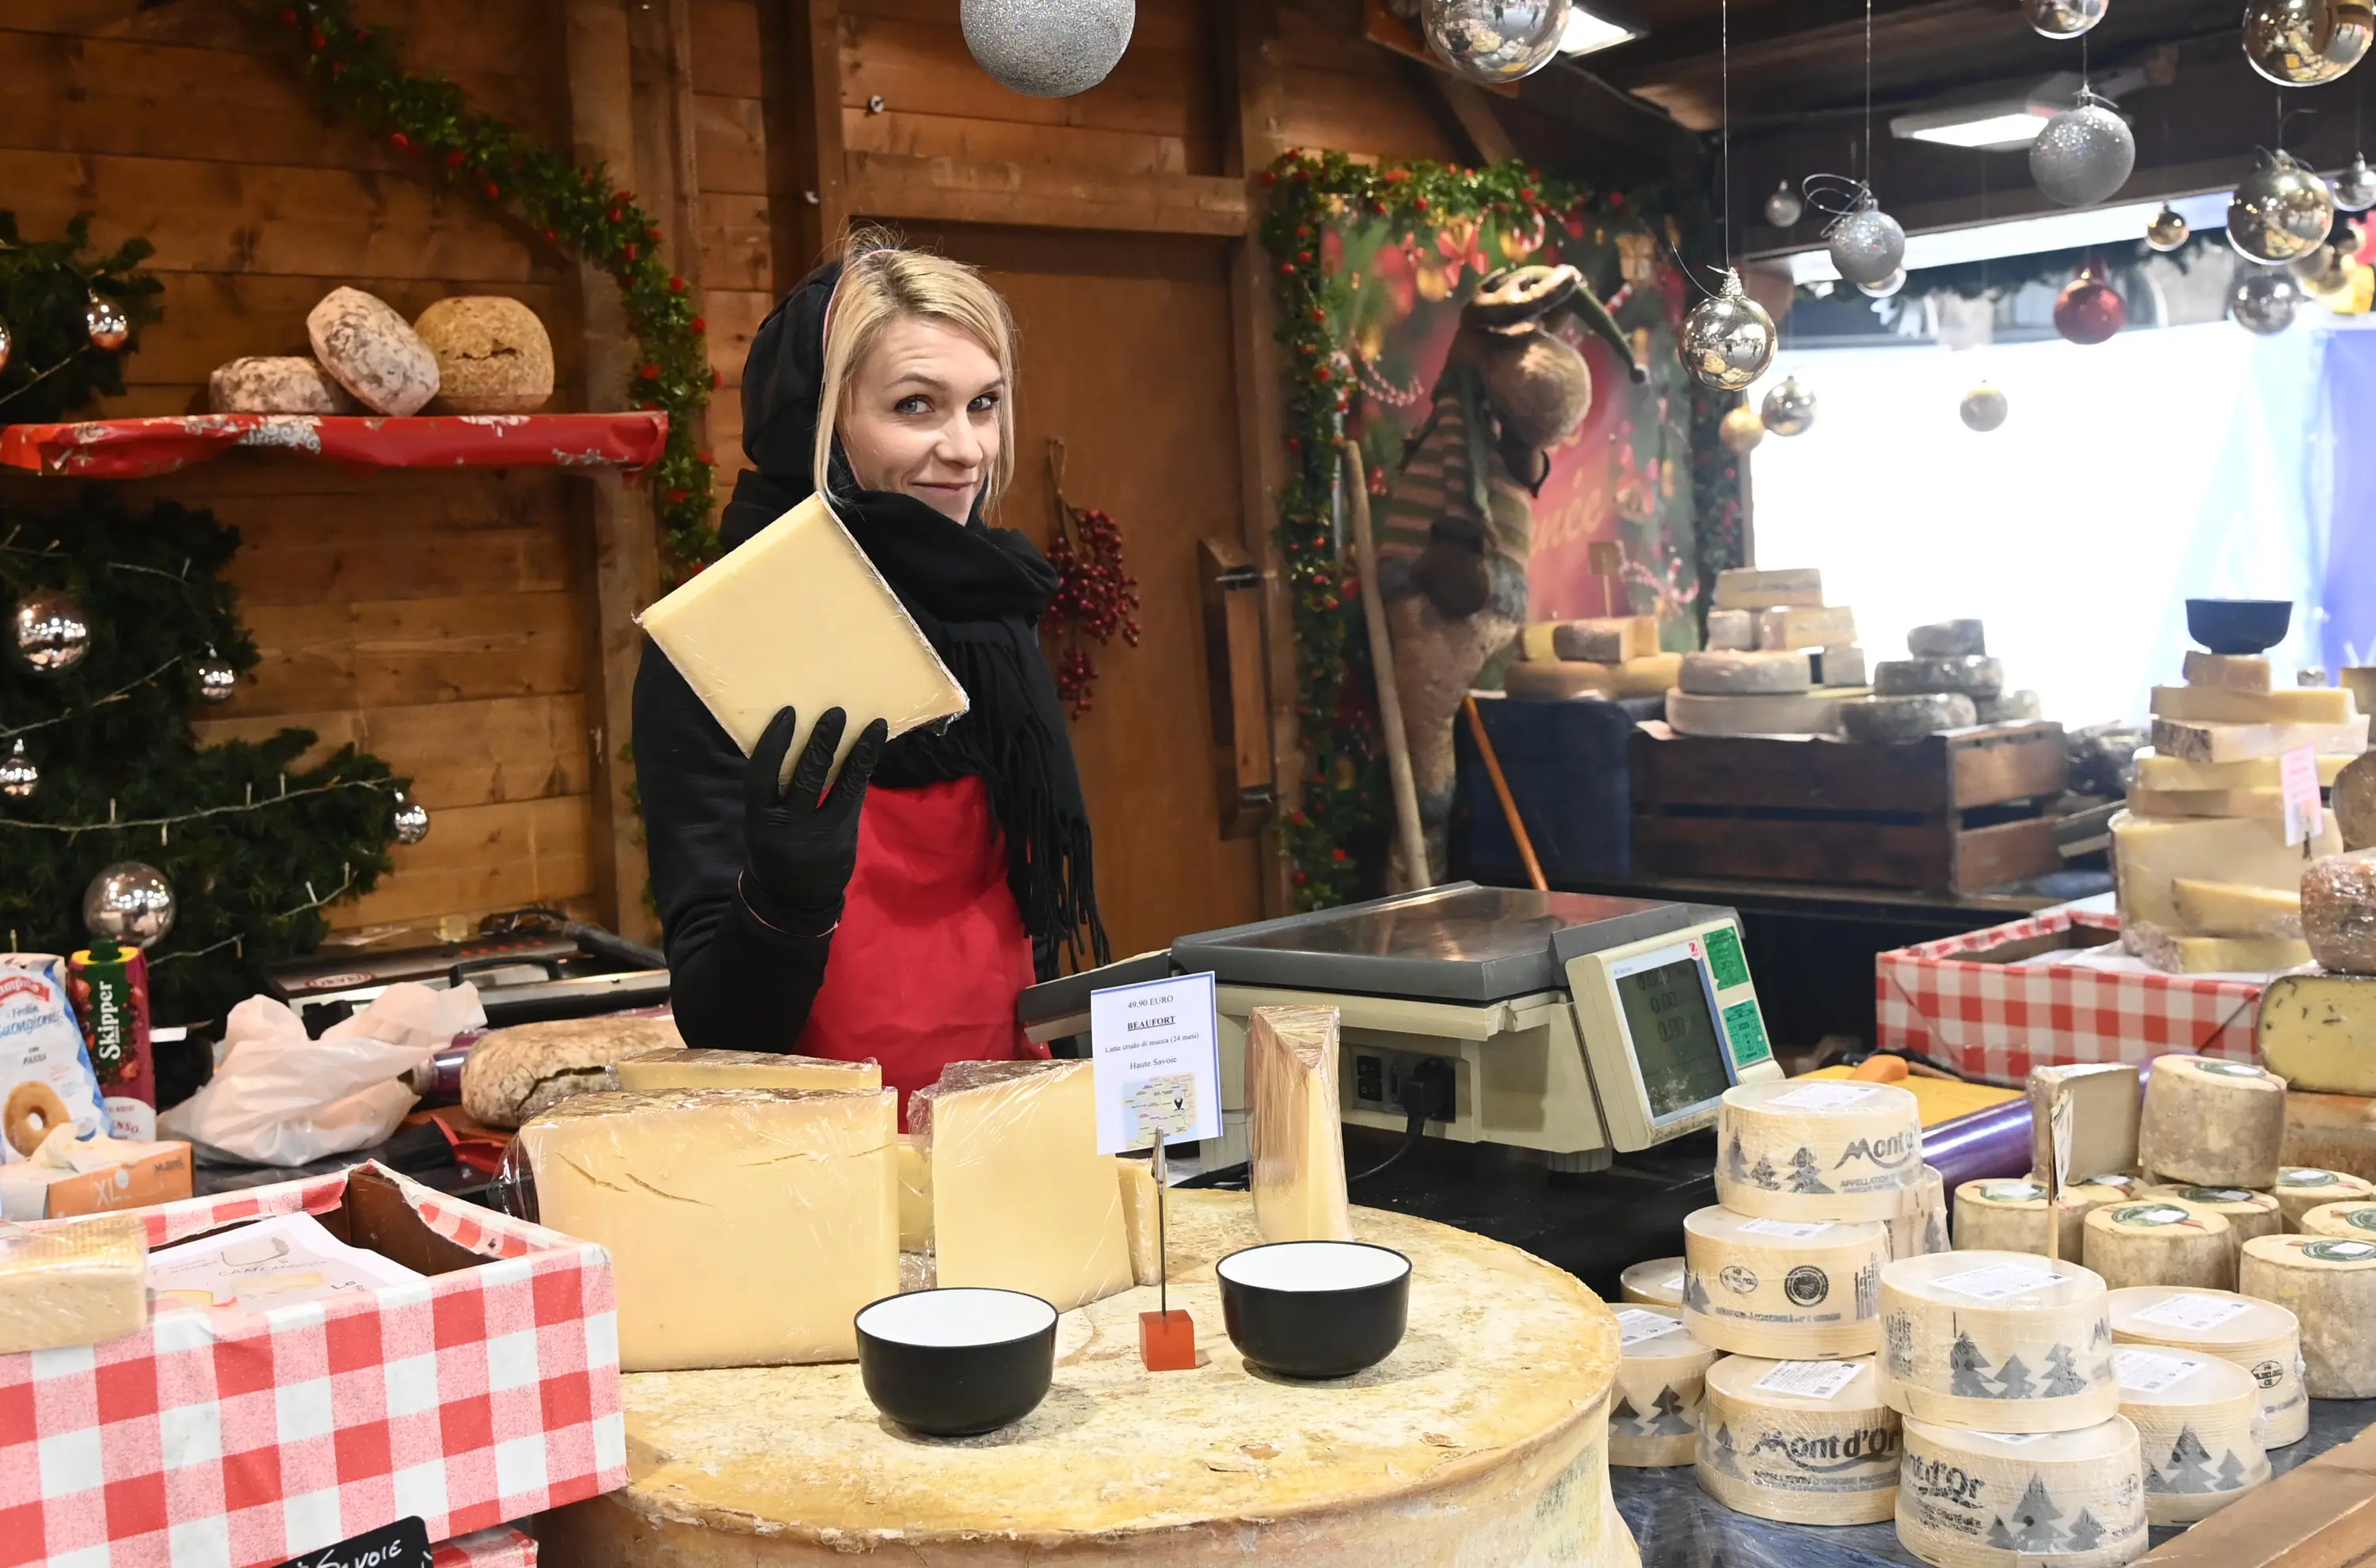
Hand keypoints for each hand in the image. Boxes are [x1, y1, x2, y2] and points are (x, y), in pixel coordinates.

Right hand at [741, 706, 888, 932]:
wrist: (793, 902)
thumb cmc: (775, 849)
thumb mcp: (762, 824)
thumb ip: (776, 792)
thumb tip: (797, 742)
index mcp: (759, 820)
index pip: (762, 774)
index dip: (774, 742)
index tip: (789, 713)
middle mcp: (789, 827)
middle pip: (806, 776)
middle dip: (822, 741)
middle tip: (836, 712)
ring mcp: (821, 835)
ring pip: (843, 786)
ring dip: (860, 752)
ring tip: (875, 725)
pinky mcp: (845, 839)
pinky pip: (856, 798)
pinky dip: (863, 772)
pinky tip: (873, 750)